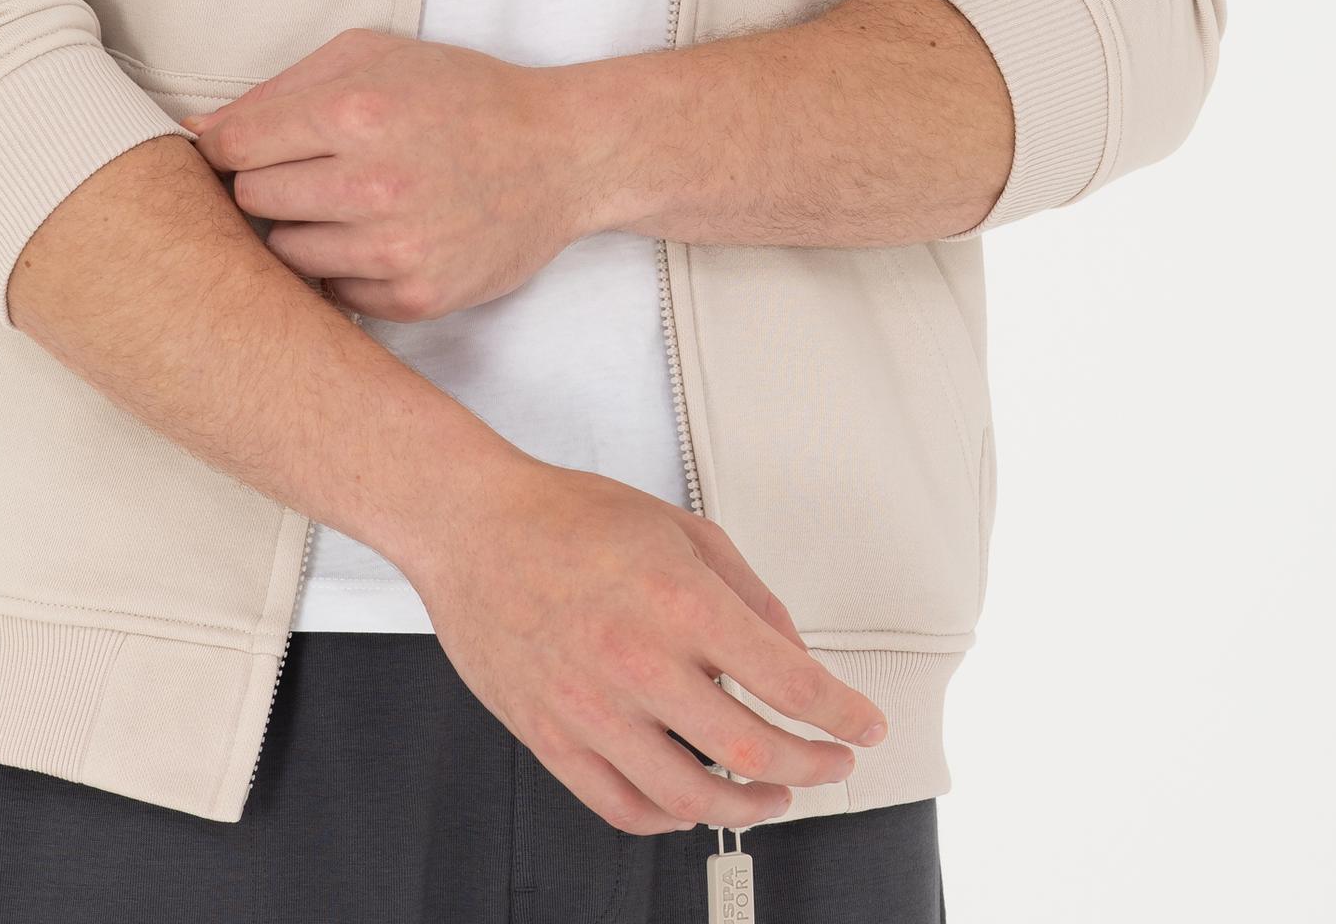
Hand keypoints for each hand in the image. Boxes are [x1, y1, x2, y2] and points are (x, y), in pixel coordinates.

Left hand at [181, 27, 595, 318]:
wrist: (562, 155)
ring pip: (284, 255)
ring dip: (302, 230)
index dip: (230, 147)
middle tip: (308, 173)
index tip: (247, 149)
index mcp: (357, 110)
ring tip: (346, 204)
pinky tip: (378, 236)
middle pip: (252, 202)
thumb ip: (283, 88)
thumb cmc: (463, 95)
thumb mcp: (376, 56)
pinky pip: (332, 293)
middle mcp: (374, 183)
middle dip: (267, 185)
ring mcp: (396, 247)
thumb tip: (200, 131)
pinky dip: (344, 269)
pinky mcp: (416, 297)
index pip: (235, 146)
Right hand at [402, 456, 888, 836]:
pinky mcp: (552, 739)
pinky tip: (692, 802)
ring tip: (774, 794)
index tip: (864, 726)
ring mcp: (593, 709)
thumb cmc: (566, 517)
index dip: (843, 714)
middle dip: (814, 766)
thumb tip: (791, 653)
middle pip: (755, 751)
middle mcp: (639, 663)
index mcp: (680, 602)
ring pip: (693, 797)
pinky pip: (625, 808)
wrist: (472, 526)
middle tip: (832, 763)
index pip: (789, 682)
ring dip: (751, 806)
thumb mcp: (680, 527)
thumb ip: (747, 592)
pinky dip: (671, 819)